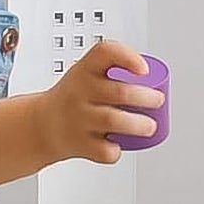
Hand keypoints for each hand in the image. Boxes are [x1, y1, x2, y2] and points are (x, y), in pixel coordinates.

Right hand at [35, 39, 164, 165]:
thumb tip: (161, 79)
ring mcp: (78, 118)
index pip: (104, 53)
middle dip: (145, 97)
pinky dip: (114, 151)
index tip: (144, 69)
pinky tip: (118, 146)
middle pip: (118, 92)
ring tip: (149, 127)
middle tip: (157, 100)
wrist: (42, 125)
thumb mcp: (86, 72)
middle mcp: (79, 92)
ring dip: (137, 124)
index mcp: (84, 70)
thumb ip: (117, 66)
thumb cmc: (75, 97)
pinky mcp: (78, 143)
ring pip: (112, 120)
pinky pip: (102, 149)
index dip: (127, 57)